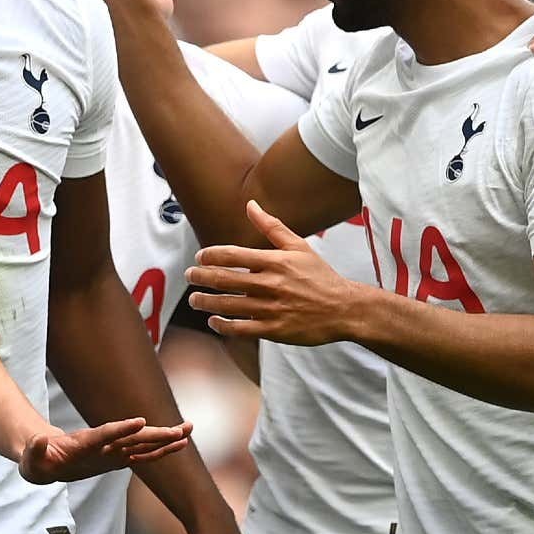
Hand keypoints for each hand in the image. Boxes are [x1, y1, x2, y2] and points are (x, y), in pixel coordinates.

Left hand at [18, 417, 193, 483]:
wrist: (45, 455)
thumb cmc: (37, 459)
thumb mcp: (30, 458)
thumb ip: (34, 450)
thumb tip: (37, 442)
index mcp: (82, 444)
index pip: (103, 435)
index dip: (120, 429)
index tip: (140, 422)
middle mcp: (101, 444)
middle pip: (130, 438)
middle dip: (154, 434)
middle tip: (179, 429)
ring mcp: (110, 451)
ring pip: (141, 444)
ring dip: (163, 439)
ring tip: (187, 431)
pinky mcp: (115, 458)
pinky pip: (141, 455)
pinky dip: (159, 451)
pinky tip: (179, 446)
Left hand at [185, 201, 362, 344]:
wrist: (344, 308)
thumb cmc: (320, 276)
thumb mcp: (299, 246)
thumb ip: (271, 226)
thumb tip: (250, 204)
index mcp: (275, 262)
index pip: (233, 255)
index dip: (210, 255)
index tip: (199, 257)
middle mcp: (270, 284)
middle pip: (224, 279)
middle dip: (201, 277)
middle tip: (189, 276)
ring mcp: (271, 308)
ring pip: (228, 305)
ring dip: (205, 302)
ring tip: (194, 299)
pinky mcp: (274, 329)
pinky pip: (240, 328)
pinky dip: (222, 325)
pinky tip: (213, 321)